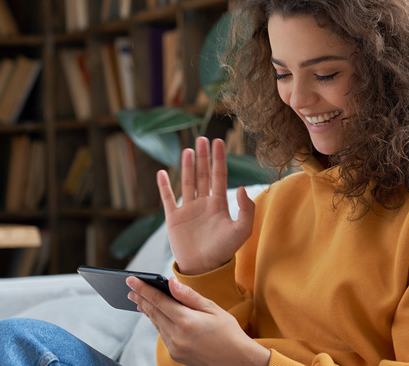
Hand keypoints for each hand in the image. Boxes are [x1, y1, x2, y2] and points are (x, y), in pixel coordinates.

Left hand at [127, 276, 269, 365]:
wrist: (237, 361)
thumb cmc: (229, 332)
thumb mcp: (213, 309)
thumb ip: (189, 296)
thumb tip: (171, 283)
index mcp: (186, 321)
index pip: (158, 301)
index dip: (143, 289)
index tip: (131, 280)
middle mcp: (177, 336)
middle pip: (153, 313)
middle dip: (141, 299)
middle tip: (130, 289)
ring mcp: (175, 348)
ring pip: (156, 325)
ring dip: (148, 312)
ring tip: (140, 301)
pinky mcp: (176, 355)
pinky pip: (163, 335)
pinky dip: (158, 324)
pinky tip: (157, 317)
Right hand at [157, 137, 254, 274]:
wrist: (203, 269)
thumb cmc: (224, 251)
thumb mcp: (241, 231)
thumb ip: (245, 209)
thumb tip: (240, 187)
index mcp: (219, 204)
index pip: (219, 175)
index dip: (219, 159)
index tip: (218, 141)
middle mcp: (203, 204)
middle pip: (203, 174)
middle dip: (203, 157)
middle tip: (202, 138)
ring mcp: (188, 210)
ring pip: (187, 182)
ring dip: (187, 166)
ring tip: (189, 150)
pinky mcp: (173, 218)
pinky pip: (167, 198)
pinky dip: (164, 186)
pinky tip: (162, 173)